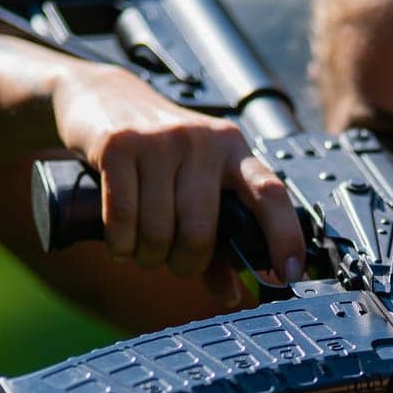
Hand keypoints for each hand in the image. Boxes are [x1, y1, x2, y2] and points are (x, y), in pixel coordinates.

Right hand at [51, 62, 304, 281]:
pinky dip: (122, 244)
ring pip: (160, 231)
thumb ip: (216, 242)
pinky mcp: (118, 145)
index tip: (290, 275)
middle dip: (184, 264)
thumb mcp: (196, 185)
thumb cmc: (160, 153)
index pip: (271, 194)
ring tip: (143, 250)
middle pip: (201, 232)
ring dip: (149, 257)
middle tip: (173, 263)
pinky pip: (124, 217)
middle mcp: (202, 141)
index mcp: (234, 150)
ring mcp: (160, 140)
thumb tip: (231, 296)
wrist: (103, 96)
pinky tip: (122, 245)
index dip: (285, 237)